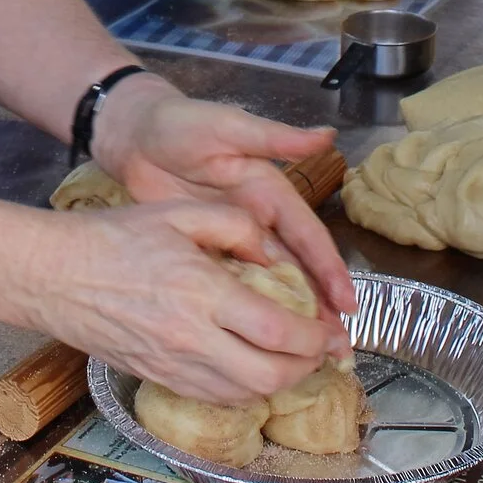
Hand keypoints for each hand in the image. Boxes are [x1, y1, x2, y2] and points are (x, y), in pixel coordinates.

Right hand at [26, 199, 334, 404]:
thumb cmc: (114, 237)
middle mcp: (191, 338)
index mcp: (202, 292)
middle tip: (317, 349)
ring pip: (244, 395)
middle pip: (269, 377)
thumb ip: (237, 226)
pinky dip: (243, 389)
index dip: (314, 336)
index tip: (325, 326)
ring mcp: (173, 365)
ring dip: (277, 382)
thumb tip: (274, 254)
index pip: (279, 332)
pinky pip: (214, 397)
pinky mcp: (158, 378)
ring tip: (290, 359)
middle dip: (305, 367)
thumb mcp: (180, 213)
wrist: (54, 275)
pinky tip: (250, 367)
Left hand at [92, 77, 355, 324]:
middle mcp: (260, 221)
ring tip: (310, 358)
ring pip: (269, 286)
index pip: (308, 237)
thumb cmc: (183, 124)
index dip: (330, 270)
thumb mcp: (229, 127)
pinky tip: (257, 343)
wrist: (133, 136)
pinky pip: (233, 287)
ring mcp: (233, 241)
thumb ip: (274, 137)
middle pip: (297, 270)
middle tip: (340, 347)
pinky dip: (248, 314)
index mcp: (271, 193)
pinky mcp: (206, 253)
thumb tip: (326, 135)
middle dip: (320, 307)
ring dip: (290, 318)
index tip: (349, 304)